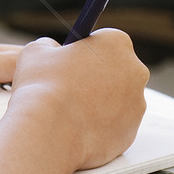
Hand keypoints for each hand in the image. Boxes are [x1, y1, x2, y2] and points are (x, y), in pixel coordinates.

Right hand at [9, 30, 147, 170]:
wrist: (51, 131)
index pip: (106, 40)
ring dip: (99, 101)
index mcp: (116, 43)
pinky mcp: (131, 132)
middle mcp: (135, 71)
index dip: (86, 50)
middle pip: (117, 69)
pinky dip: (100, 125)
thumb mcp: (37, 50)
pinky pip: (115, 125)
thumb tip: (51, 51)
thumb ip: (50, 46)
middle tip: (71, 84)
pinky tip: (77, 126)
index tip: (74, 58)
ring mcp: (137, 104)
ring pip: (118, 99)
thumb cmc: (44, 86)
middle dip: (98, 75)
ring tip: (70, 108)